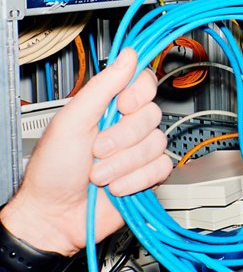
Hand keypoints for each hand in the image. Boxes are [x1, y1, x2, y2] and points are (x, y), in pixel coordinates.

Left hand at [0, 49, 170, 255]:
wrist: (55, 215)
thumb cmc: (52, 170)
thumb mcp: (71, 121)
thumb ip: (102, 87)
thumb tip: (128, 56)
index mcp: (108, 108)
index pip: (143, 83)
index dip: (138, 94)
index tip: (122, 106)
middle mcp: (126, 126)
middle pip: (152, 115)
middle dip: (122, 138)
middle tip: (97, 149)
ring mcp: (138, 151)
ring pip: (156, 144)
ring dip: (123, 164)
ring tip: (99, 174)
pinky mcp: (148, 175)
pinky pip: (161, 168)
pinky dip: (135, 180)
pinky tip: (116, 186)